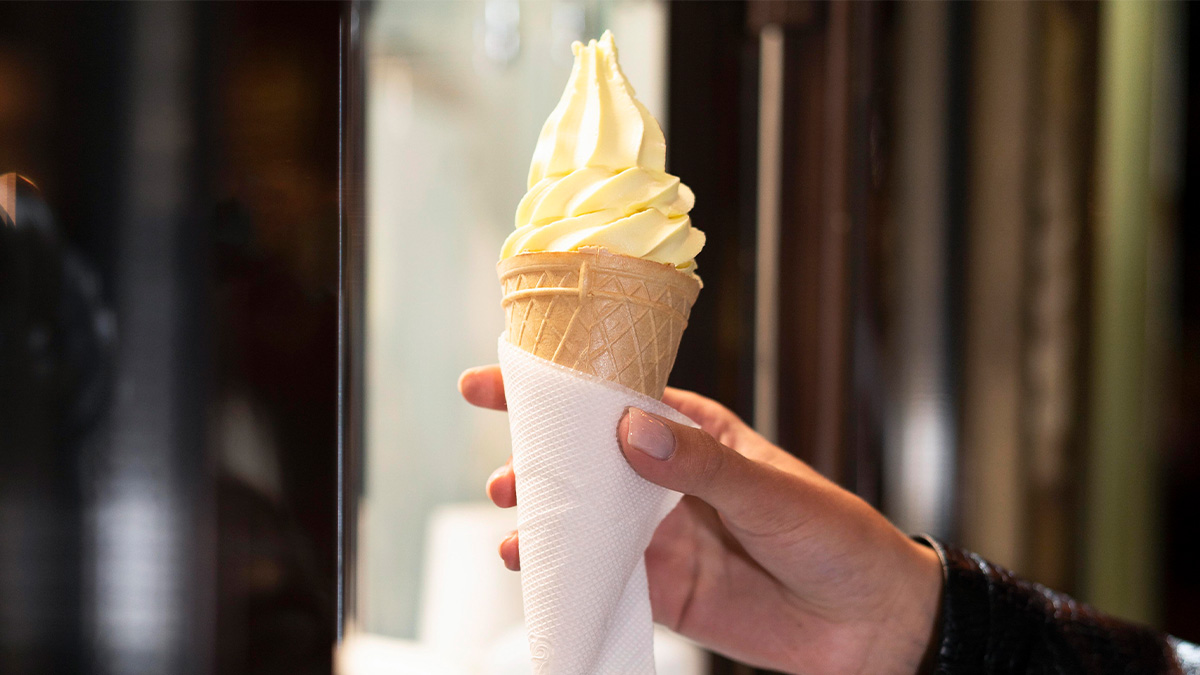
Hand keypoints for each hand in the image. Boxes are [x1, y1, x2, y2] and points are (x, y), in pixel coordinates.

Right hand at [459, 366, 942, 674]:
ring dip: (545, 515)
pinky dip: (566, 569)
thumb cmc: (837, 538)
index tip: (502, 378)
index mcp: (699, 435)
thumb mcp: (772, 492)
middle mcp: (671, 482)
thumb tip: (630, 431)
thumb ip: (701, 466)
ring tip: (511, 514)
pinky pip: (603, 575)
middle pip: (589, 460)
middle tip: (504, 467)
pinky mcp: (663, 589)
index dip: (561, 388)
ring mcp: (663, 536)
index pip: (619, 400)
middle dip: (539, 458)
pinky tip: (535, 564)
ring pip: (587, 518)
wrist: (871, 627)